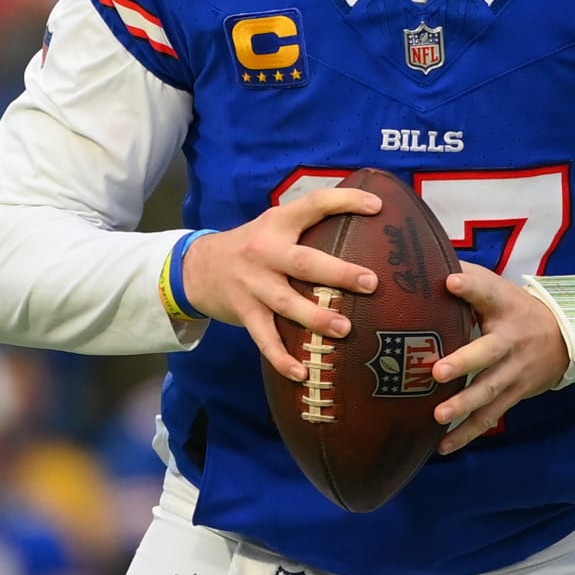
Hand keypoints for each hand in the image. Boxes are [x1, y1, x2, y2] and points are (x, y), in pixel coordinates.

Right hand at [183, 188, 380, 381]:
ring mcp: (253, 285)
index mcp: (278, 223)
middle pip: (304, 262)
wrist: (197, 267)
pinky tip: (302, 374)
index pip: (314, 204)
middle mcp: (265, 253)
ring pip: (287, 303)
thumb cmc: (251, 245)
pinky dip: (282, 358)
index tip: (377, 205)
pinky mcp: (244, 313)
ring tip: (345, 329)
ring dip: (316, 317)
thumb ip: (308, 225)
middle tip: (370, 283)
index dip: (344, 201)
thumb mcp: (274, 224)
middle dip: (338, 273)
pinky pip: (265, 339)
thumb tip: (363, 226)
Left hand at [431, 262, 569, 453]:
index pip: (487, 292)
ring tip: (438, 416)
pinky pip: (491, 416)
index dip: (470, 287)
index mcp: (504, 307)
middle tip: (438, 372)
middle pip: (488, 352)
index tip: (450, 281)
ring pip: (490, 390)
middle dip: (464, 363)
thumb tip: (426, 265)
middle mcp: (510, 341)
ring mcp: (514, 372)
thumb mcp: (498, 288)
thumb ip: (468, 277)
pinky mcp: (514, 395)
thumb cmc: (517, 309)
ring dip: (464, 405)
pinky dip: (468, 433)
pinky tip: (443, 447)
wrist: (566, 339)